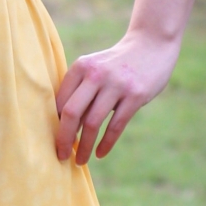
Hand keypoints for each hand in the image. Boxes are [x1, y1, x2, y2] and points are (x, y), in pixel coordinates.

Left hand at [55, 31, 178, 163]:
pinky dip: (105, 144)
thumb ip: (78, 90)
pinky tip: (100, 154)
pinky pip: (116, 126)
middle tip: (61, 156)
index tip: (53, 141)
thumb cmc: (115, 65)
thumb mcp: (93, 67)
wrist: (151, 45)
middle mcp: (96, 74)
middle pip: (72, 112)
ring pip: (93, 123)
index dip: (54, 125)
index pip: (60, 101)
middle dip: (63, 139)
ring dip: (84, 147)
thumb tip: (60, 126)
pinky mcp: (136, 95)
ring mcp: (117, 84)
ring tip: (80, 160)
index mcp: (81, 67)